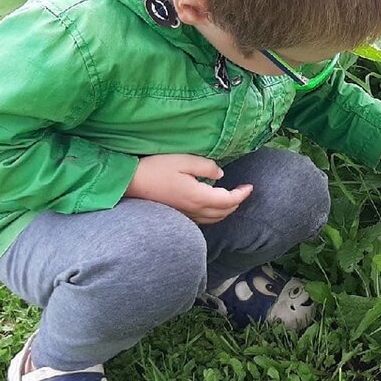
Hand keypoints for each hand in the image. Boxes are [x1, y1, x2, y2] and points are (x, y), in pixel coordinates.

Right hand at [124, 154, 251, 223]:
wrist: (130, 184)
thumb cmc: (156, 168)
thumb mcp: (183, 160)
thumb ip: (206, 166)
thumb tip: (220, 175)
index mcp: (199, 196)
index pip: (229, 200)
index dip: (242, 194)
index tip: (250, 186)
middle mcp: (195, 210)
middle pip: (224, 212)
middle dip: (237, 202)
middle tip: (243, 191)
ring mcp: (186, 215)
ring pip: (214, 219)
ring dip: (226, 210)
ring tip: (231, 198)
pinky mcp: (179, 215)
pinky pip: (204, 220)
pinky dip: (214, 214)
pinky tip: (212, 205)